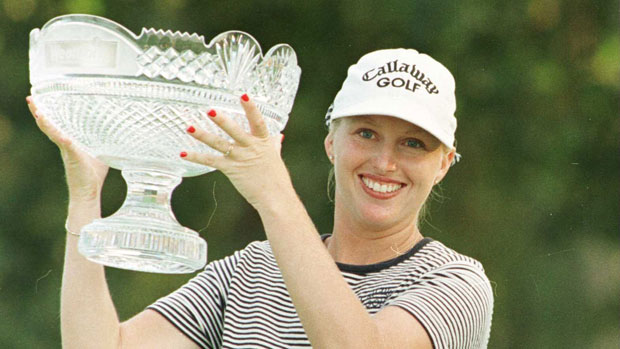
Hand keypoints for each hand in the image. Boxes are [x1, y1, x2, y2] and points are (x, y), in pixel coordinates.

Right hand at [27, 96, 108, 202]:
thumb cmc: (92, 174)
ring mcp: (66, 150)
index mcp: (70, 142)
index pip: (58, 124)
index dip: (49, 113)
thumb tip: (117, 134)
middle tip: (31, 98)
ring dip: (45, 121)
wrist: (89, 191)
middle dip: (39, 112)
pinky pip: (64, 143)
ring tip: (37, 109)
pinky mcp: (72, 156)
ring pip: (53, 132)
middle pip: (49, 125)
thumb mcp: (99, 153)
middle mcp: (65, 144)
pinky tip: (55, 130)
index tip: (42, 99)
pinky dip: (58, 135)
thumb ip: (102, 143)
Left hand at [181, 95, 289, 209]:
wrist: (275, 198)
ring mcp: (240, 158)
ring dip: (203, 135)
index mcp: (263, 141)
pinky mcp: (231, 169)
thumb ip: (274, 144)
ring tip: (189, 127)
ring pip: (219, 144)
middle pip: (235, 131)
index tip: (243, 95)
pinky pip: (210, 161)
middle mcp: (250, 147)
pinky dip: (196, 157)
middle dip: (222, 121)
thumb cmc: (277, 178)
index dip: (251, 108)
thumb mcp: (275, 157)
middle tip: (210, 110)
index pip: (258, 121)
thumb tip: (278, 136)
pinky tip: (183, 153)